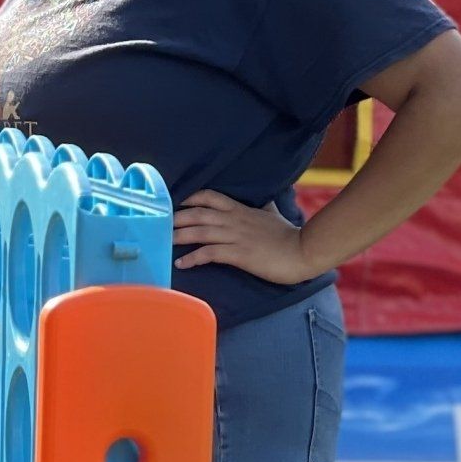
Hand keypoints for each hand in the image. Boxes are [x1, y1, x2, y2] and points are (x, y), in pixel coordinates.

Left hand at [172, 191, 316, 282]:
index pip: (210, 197)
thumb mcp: (273, 215)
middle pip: (197, 214)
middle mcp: (234, 220)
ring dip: (179, 237)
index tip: (175, 202)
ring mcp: (235, 237)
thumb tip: (266, 199)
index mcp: (240, 210)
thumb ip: (264, 207)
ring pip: (200, 232)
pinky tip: (181, 264)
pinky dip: (193, 258)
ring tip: (162, 242)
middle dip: (176, 218)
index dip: (190, 198)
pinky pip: (210, 254)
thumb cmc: (287, 236)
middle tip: (158, 224)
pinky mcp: (238, 254)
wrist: (302, 251)